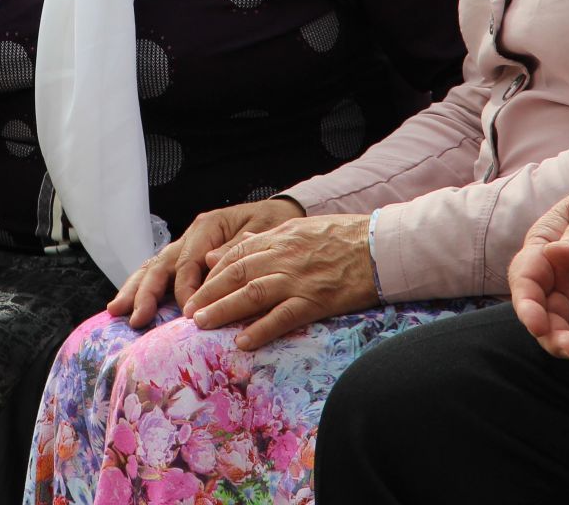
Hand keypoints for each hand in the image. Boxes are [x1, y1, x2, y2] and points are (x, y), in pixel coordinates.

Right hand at [107, 199, 304, 327]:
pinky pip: (160, 272)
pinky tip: (128, 304)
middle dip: (145, 292)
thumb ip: (236, 248)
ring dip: (135, 290)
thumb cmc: (274, 223)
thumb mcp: (263, 231)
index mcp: (207, 226)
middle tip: (134, 317)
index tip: (188, 316)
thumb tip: (209, 264)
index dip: (184, 290)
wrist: (281, 214)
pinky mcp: (186, 258)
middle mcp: (191, 236)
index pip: (187, 263)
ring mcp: (185, 246)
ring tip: (116, 310)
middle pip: (161, 264)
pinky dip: (143, 287)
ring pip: (153, 267)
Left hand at [183, 213, 378, 350]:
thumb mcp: (299, 228)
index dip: (211, 273)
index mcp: (279, 237)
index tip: (195, 289)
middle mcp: (283, 256)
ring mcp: (298, 278)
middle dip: (208, 293)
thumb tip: (219, 253)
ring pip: (252, 293)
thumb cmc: (343, 237)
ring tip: (202, 324)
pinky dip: (261, 329)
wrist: (380, 245)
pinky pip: (283, 316)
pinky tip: (243, 341)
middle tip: (188, 312)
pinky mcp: (316, 299)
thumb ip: (260, 240)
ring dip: (223, 309)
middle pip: (236, 274)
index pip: (236, 254)